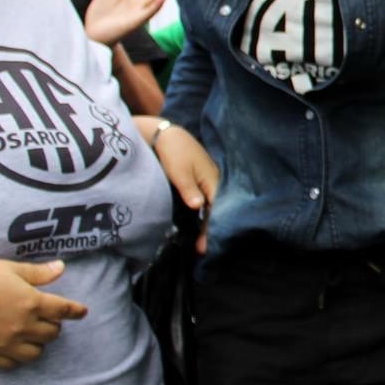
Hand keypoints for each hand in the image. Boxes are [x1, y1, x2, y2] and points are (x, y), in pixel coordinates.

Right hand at [0, 258, 87, 369]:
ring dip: (38, 343)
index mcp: (31, 302)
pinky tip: (14, 348)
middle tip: (46, 318)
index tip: (82, 312)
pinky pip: (12, 365)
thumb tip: (62, 268)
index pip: (64, 310)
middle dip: (53, 325)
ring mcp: (5, 342)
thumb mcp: (11, 269)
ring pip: (36, 353)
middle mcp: (22, 325)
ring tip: (31, 334)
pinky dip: (17, 358)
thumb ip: (38, 273)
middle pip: (52, 334)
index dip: (76, 311)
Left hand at [152, 123, 218, 254]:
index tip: (203, 247)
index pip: (215, 210)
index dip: (210, 229)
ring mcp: (209, 181)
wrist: (168, 135)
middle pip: (216, 210)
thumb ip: (189, 189)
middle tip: (201, 249)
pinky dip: (204, 213)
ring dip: (207, 222)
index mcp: (212, 181)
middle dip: (210, 229)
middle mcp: (214, 182)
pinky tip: (199, 221)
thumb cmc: (175, 152)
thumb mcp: (180, 172)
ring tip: (200, 240)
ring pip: (212, 206)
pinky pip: (207, 201)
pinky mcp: (202, 181)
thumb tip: (198, 206)